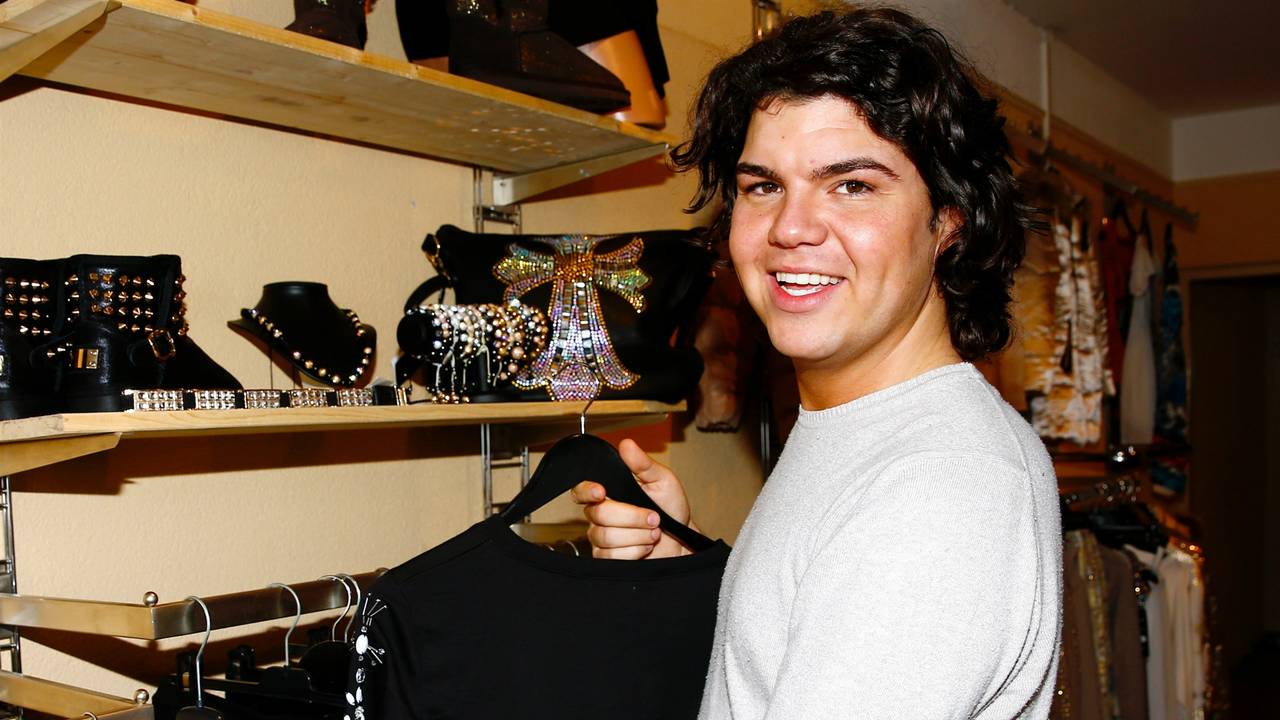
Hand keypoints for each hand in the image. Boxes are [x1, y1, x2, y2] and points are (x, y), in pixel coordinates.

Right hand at [571, 439, 695, 558]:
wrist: (683, 540)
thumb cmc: (671, 508)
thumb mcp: (662, 480)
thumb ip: (643, 464)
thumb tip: (626, 444)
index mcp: (608, 492)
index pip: (581, 490)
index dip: (586, 491)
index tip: (601, 491)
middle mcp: (600, 515)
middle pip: (600, 515)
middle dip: (632, 517)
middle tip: (654, 517)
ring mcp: (601, 538)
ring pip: (606, 536)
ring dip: (637, 535)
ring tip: (654, 532)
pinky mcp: (607, 558)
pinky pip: (611, 556)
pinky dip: (635, 551)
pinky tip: (646, 546)